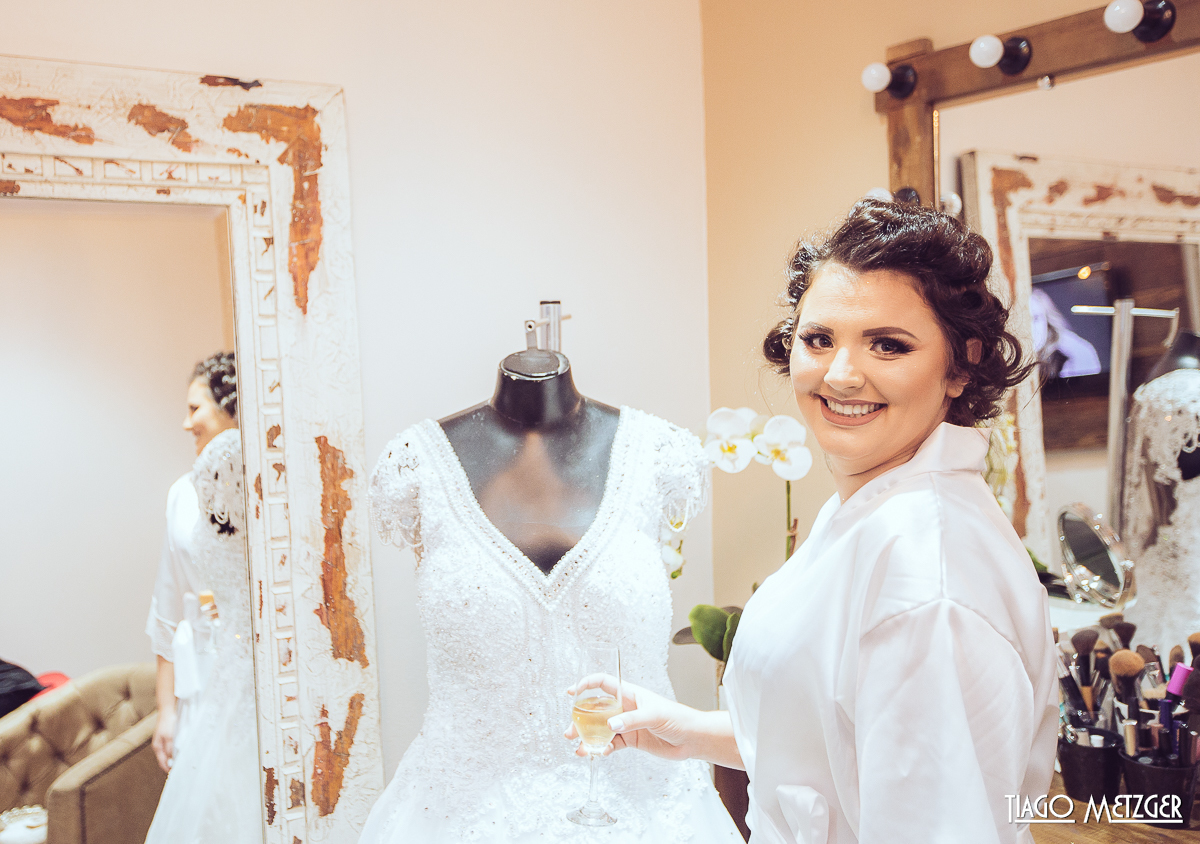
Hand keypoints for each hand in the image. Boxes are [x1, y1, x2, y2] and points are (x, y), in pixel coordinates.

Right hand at [152, 707, 176, 772]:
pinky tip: (181, 752)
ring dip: (174, 758)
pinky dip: (175, 751)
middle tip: (180, 770)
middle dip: (171, 765)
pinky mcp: (168, 736)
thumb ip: (169, 749)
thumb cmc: (167, 723)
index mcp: (157, 747)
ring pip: (168, 753)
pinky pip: (171, 747)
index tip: (174, 774)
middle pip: (165, 759)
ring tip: (182, 763)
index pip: (162, 762)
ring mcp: (163, 741)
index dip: (167, 768)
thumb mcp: (169, 737)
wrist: (168, 710)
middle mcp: (159, 745)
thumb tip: (170, 760)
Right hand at [563, 674, 698, 761]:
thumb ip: (632, 720)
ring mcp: (627, 724)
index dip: (586, 684)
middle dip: (580, 719)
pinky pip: (611, 743)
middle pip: (596, 709)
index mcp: (630, 694)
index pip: (603, 683)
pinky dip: (602, 749)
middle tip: (570, 730)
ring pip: (601, 729)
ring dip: (588, 737)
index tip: (571, 691)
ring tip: (578, 747)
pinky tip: (597, 754)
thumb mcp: (654, 715)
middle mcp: (625, 708)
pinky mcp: (631, 740)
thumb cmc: (678, 718)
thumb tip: (609, 726)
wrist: (692, 739)